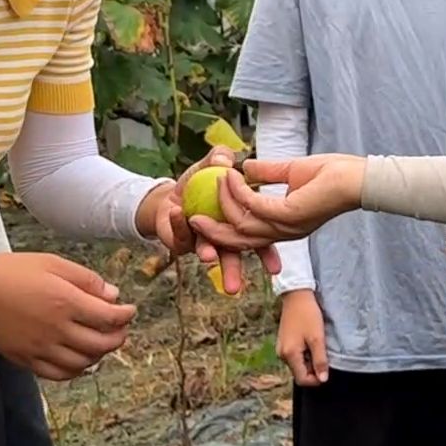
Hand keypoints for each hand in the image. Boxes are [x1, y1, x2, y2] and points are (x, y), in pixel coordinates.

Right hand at [0, 252, 136, 381]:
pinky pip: (59, 374)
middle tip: (120, 329)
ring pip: (83, 363)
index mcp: (66, 302)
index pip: (109, 318)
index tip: (130, 310)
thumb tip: (113, 295)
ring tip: (101, 344)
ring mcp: (40, 347)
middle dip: (118, 337)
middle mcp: (56, 329)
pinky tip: (79, 360)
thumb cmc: (12, 271)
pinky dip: (75, 371)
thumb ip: (86, 279)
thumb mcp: (53, 263)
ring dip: (99, 355)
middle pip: (100, 344)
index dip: (126, 316)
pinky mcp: (25, 359)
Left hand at [151, 148, 282, 294]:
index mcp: (240, 223)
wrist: (170, 196)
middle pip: (232, 255)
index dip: (266, 254)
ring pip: (206, 251)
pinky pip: (180, 237)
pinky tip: (177, 213)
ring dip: (208, 252)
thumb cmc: (198, 183)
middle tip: (236, 287)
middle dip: (233, 271)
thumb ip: (220, 158)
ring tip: (209, 255)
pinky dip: (179, 225)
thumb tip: (223, 159)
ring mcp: (201, 242)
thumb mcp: (210, 165)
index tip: (275, 270)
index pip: (257, 240)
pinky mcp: (180, 242)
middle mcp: (223, 238)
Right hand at [191, 154, 365, 249]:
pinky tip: (229, 176)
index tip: (204, 217)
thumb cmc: (332, 174)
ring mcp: (285, 225)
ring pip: (241, 224)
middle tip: (192, 219)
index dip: (223, 230)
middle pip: (238, 240)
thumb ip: (267, 172)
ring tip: (207, 187)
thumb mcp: (292, 171)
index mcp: (283, 226)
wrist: (357, 177)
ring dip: (221, 203)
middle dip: (213, 231)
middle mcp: (282, 232)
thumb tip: (246, 165)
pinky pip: (252, 205)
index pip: (247, 236)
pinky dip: (237, 192)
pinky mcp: (288, 214)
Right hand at [276, 288, 329, 385]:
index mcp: (289, 355)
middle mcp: (282, 354)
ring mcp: (281, 348)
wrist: (296, 295)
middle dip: (313, 368)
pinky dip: (304, 353)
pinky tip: (310, 340)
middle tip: (323, 353)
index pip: (302, 379)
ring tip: (317, 344)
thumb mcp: (317, 338)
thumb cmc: (308, 315)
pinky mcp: (283, 341)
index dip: (316, 379)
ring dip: (309, 360)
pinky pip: (295, 355)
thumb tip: (323, 379)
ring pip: (298, 364)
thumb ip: (320, 360)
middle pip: (299, 372)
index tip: (327, 369)